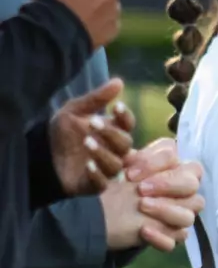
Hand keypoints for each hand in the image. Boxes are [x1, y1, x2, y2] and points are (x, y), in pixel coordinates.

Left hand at [48, 78, 134, 194]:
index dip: (125, 116)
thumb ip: (97, 98)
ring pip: (116, 164)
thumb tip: (119, 81)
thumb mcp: (75, 111)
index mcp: (113, 131)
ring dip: (103, 153)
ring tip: (87, 142)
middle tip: (92, 123)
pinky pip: (102, 183)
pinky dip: (97, 174)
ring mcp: (104, 168)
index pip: (128, 124)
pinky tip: (87, 165)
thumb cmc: (62, 131)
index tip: (116, 106)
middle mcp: (113, 150)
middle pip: (125, 144)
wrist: (41, 155)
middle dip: (111, 133)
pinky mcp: (93, 185)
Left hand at [104, 138, 203, 251]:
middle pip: (192, 184)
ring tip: (141, 206)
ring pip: (189, 215)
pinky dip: (161, 236)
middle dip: (167, 184)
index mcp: (176, 168)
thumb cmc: (121, 186)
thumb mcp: (123, 168)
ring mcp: (182, 215)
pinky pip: (177, 238)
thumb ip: (133, 159)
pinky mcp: (173, 236)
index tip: (131, 173)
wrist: (107, 213)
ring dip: (166, 210)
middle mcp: (185, 191)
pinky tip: (143, 230)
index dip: (156, 163)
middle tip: (141, 190)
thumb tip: (132, 155)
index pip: (179, 159)